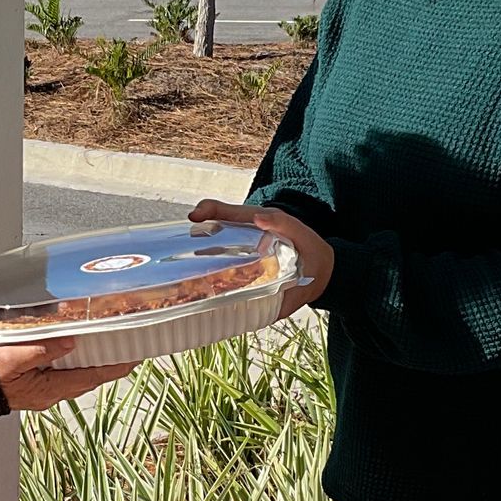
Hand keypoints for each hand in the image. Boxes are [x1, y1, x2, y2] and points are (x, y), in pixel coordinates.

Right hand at [0, 337, 123, 412]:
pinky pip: (63, 375)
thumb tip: (70, 342)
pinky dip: (76, 364)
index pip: (92, 377)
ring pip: (77, 377)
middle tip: (126, 351)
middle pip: (88, 378)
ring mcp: (43, 391)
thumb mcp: (16, 357)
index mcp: (50, 388)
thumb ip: (45, 349)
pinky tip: (76, 353)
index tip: (133, 358)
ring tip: (107, 350)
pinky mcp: (35, 386)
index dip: (114, 367)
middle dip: (108, 365)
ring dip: (93, 364)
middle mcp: (51, 393)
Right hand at [189, 199, 333, 306]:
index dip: (209, 210)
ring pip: (213, 254)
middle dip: (193, 236)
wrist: (322, 273)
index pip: (225, 213)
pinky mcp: (245, 277)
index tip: (194, 216)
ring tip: (182, 267)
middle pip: (212, 233)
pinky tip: (197, 290)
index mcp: (253, 225)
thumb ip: (281, 223)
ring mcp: (242, 257)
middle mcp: (243, 239)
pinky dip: (209, 281)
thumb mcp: (298, 231)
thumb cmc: (309, 247)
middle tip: (179, 244)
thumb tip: (256, 217)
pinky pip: (222, 276)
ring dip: (197, 259)